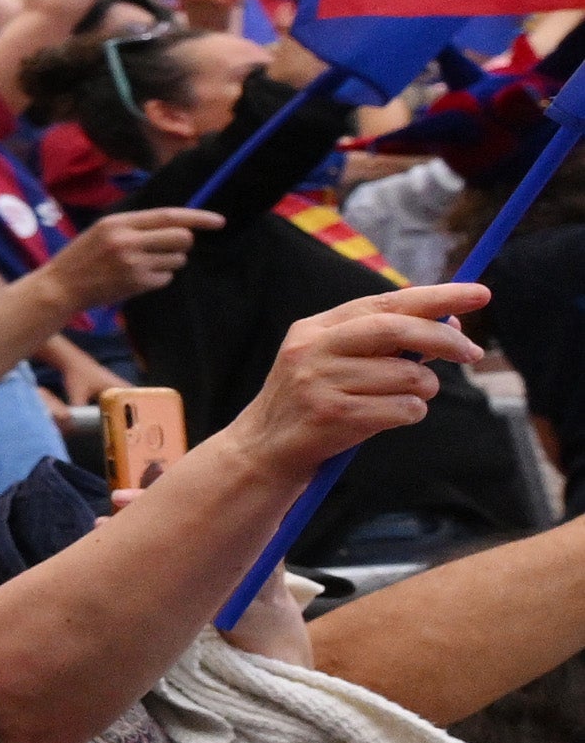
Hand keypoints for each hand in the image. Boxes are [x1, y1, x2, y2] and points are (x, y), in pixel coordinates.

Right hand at [31, 207, 215, 313]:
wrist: (61, 286)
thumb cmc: (82, 256)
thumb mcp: (103, 230)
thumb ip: (135, 226)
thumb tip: (177, 225)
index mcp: (119, 222)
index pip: (169, 216)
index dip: (198, 217)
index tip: (219, 221)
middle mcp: (128, 241)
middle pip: (182, 237)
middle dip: (182, 244)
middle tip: (168, 248)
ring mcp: (133, 263)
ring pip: (177, 259)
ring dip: (169, 262)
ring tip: (144, 264)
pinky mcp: (137, 283)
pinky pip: (166, 277)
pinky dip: (158, 277)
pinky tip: (137, 278)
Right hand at [241, 284, 486, 478]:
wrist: (264, 448)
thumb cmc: (314, 401)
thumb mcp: (336, 361)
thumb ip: (384, 342)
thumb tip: (450, 324)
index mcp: (317, 328)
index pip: (384, 303)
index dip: (436, 297)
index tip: (478, 294)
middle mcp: (314, 348)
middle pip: (395, 329)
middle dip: (443, 339)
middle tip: (472, 352)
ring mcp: (320, 381)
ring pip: (407, 375)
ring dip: (424, 389)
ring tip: (407, 399)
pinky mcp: (333, 415)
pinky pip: (402, 409)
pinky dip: (412, 412)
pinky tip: (392, 417)